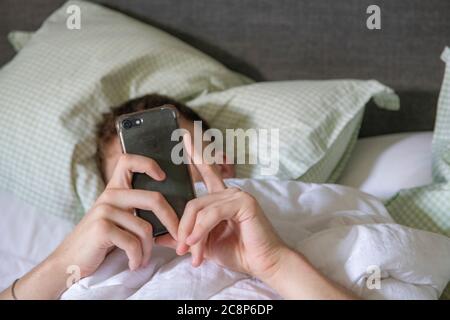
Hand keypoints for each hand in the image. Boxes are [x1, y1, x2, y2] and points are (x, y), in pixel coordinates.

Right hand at [50, 154, 178, 277]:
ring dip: (149, 250)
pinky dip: (138, 258)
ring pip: (145, 228)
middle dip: (172, 221)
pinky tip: (133, 264)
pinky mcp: (102, 228)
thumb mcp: (119, 224)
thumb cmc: (99, 243)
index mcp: (114, 190)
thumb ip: (140, 218)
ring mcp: (105, 210)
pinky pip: (133, 243)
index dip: (149, 164)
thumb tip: (176, 227)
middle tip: (178, 237)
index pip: (129, 161)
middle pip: (153, 200)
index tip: (162, 177)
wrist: (69, 262)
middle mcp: (109, 196)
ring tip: (143, 259)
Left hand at [156, 136, 286, 280]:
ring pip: (201, 210)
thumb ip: (185, 237)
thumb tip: (160, 238)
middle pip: (193, 203)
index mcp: (222, 198)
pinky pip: (212, 213)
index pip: (206, 172)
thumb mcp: (204, 244)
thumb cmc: (238, 253)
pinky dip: (202, 229)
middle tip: (182, 249)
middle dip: (184, 228)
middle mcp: (230, 192)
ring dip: (194, 234)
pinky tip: (197, 242)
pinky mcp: (243, 202)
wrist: (263, 264)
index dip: (196, 154)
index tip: (185, 137)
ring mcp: (238, 195)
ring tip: (194, 255)